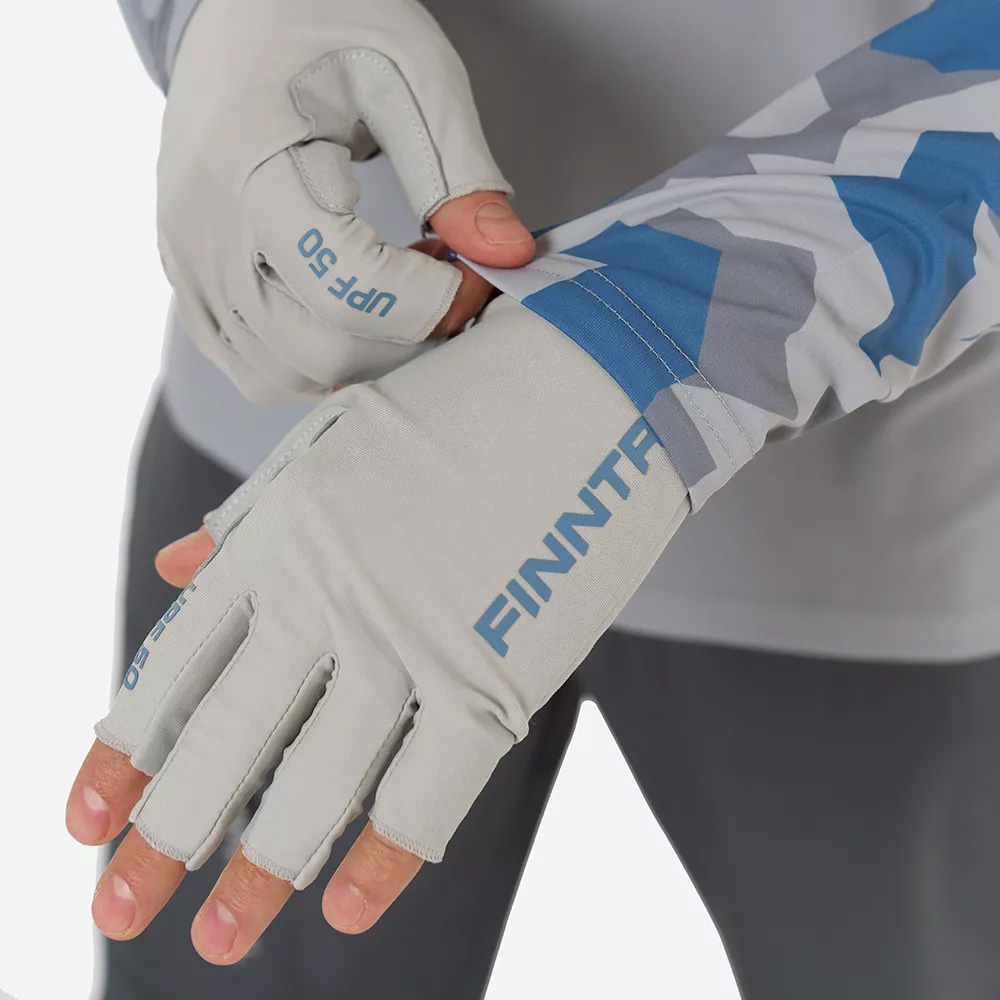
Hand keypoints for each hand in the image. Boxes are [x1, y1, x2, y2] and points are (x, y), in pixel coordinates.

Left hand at [67, 295, 688, 960]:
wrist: (599, 384)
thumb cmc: (463, 407)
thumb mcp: (336, 442)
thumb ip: (253, 516)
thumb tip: (175, 565)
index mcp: (284, 534)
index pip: (174, 665)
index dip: (122, 754)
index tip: (85, 822)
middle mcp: (331, 594)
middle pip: (225, 742)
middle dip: (165, 838)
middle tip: (118, 911)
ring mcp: (413, 639)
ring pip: (316, 784)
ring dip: (260, 871)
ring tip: (222, 941)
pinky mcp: (499, 674)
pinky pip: (428, 789)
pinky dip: (386, 856)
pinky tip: (347, 907)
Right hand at [159, 0, 533, 401]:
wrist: (236, 14)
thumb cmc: (325, 25)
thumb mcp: (414, 72)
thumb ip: (462, 170)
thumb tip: (505, 258)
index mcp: (252, 165)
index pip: (349, 290)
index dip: (433, 303)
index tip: (474, 274)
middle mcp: (205, 230)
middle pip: (324, 348)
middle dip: (407, 332)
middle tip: (441, 274)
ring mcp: (189, 266)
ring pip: (289, 374)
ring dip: (365, 352)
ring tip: (391, 283)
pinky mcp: (189, 285)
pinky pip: (256, 368)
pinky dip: (316, 358)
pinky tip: (346, 305)